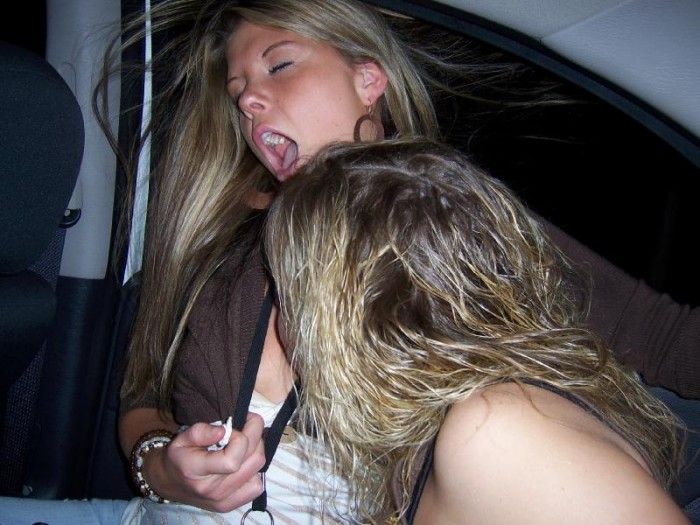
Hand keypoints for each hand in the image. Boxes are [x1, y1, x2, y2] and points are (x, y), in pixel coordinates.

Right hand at [146, 412, 265, 511]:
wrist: (170, 483)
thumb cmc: (179, 457)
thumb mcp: (182, 438)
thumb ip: (201, 432)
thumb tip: (224, 430)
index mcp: (196, 471)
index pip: (232, 460)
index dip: (239, 438)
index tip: (232, 428)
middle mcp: (213, 490)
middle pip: (253, 460)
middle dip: (254, 435)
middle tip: (245, 425)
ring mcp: (223, 500)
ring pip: (259, 469)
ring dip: (257, 449)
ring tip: (244, 442)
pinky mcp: (230, 505)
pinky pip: (257, 486)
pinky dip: (255, 470)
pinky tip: (244, 461)